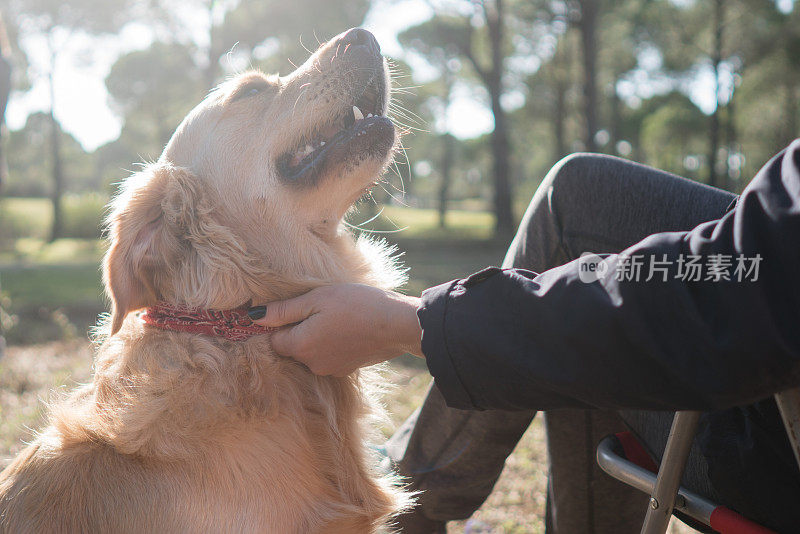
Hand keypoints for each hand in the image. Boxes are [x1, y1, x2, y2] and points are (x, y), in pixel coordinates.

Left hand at [250, 284, 422, 375]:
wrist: (396, 324)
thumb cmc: (356, 305)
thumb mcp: (316, 299)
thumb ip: (284, 311)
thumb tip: (253, 317)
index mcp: (300, 346)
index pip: (273, 341)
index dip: (279, 324)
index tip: (294, 308)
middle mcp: (311, 364)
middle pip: (291, 348)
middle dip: (298, 331)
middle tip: (318, 309)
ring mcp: (330, 370)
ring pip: (310, 353)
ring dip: (316, 337)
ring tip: (335, 318)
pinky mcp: (346, 370)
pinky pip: (327, 357)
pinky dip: (332, 345)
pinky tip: (346, 329)